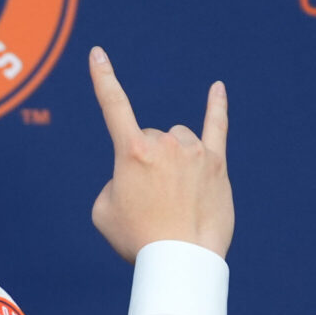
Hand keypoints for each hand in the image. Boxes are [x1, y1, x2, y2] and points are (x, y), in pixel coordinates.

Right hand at [88, 46, 232, 261]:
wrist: (180, 261)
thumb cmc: (137, 240)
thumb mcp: (104, 211)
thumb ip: (116, 182)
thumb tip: (141, 175)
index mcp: (131, 152)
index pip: (113, 105)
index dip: (103, 78)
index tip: (97, 54)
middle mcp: (165, 143)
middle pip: (148, 138)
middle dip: (145, 164)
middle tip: (149, 203)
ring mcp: (194, 151)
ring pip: (176, 140)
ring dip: (172, 160)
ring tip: (173, 198)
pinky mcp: (217, 164)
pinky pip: (217, 127)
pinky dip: (216, 107)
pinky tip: (217, 89)